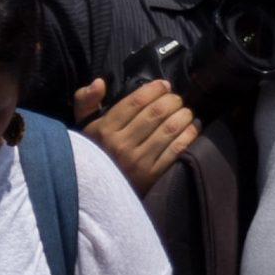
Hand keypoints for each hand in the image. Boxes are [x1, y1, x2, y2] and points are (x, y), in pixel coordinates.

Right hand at [74, 77, 197, 194]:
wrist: (94, 192)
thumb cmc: (92, 151)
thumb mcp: (82, 125)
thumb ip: (86, 101)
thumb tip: (99, 82)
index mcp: (104, 130)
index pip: (136, 101)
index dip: (155, 89)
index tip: (164, 85)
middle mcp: (120, 145)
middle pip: (156, 112)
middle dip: (172, 100)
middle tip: (176, 99)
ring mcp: (137, 161)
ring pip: (169, 129)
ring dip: (183, 115)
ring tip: (185, 111)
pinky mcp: (151, 175)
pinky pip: (176, 149)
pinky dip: (189, 134)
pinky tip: (192, 127)